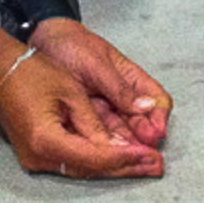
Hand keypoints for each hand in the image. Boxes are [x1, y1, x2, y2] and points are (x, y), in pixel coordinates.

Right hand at [0, 26, 168, 179]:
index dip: (126, 157)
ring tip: (146, 164)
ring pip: (84, 169)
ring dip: (115, 166)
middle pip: (91, 170)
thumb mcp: (71, 93)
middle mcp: (39, 158)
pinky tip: (121, 157)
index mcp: (47, 141)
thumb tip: (123, 145)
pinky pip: (73, 162)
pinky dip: (98, 160)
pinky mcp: (37, 154)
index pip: (95, 158)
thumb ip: (96, 124)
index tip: (151, 155)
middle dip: (127, 167)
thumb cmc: (33, 73)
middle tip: (157, 165)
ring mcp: (36, 159)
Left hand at [29, 17, 170, 150]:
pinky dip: (105, 146)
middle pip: (142, 122)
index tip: (156, 132)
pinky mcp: (86, 119)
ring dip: (127, 146)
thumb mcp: (96, 64)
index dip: (159, 117)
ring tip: (127, 159)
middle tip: (145, 154)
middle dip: (145, 139)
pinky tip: (105, 155)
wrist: (43, 43)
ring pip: (122, 133)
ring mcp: (105, 110)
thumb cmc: (73, 45)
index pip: (158, 100)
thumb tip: (148, 106)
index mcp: (132, 79)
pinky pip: (100, 135)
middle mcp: (122, 98)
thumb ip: (119, 87)